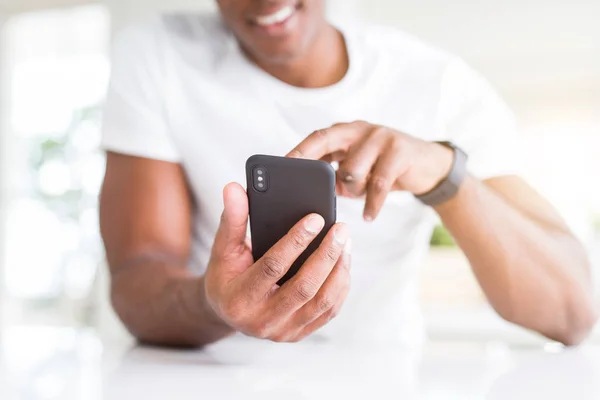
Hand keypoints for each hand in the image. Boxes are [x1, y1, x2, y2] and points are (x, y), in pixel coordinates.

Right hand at [204, 183, 351, 342]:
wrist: (227, 311)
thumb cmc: (226, 273)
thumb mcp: (223, 248)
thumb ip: (232, 219)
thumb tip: (234, 187)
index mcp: (239, 299)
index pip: (272, 267)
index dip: (295, 241)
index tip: (316, 218)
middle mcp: (261, 321)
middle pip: (304, 287)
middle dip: (326, 254)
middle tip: (341, 228)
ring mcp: (283, 332)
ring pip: (322, 301)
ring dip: (339, 269)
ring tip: (345, 241)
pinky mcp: (299, 333)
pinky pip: (329, 310)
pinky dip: (340, 284)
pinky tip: (344, 261)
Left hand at [288, 121, 453, 219]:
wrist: (428, 166)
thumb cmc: (384, 169)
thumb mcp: (358, 168)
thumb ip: (335, 175)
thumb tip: (307, 195)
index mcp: (346, 132)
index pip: (317, 138)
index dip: (299, 150)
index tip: (282, 165)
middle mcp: (360, 129)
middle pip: (327, 142)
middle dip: (309, 160)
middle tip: (298, 183)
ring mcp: (381, 137)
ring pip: (352, 170)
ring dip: (353, 190)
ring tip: (359, 196)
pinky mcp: (400, 151)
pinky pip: (378, 183)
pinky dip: (371, 204)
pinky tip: (368, 216)